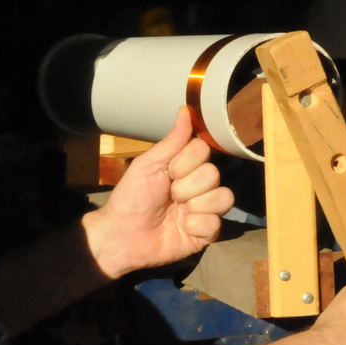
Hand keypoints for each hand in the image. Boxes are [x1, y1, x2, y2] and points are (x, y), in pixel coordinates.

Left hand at [82, 107, 234, 278]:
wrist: (122, 234)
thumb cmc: (131, 197)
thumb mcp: (148, 165)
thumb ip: (172, 141)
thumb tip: (185, 109)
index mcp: (186, 167)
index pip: (203, 151)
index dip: (185, 163)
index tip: (168, 173)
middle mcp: (199, 186)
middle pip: (214, 174)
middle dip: (186, 187)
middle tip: (168, 196)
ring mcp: (205, 209)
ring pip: (223, 198)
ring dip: (195, 206)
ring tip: (177, 213)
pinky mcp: (206, 233)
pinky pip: (216, 224)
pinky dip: (195, 226)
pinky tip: (180, 229)